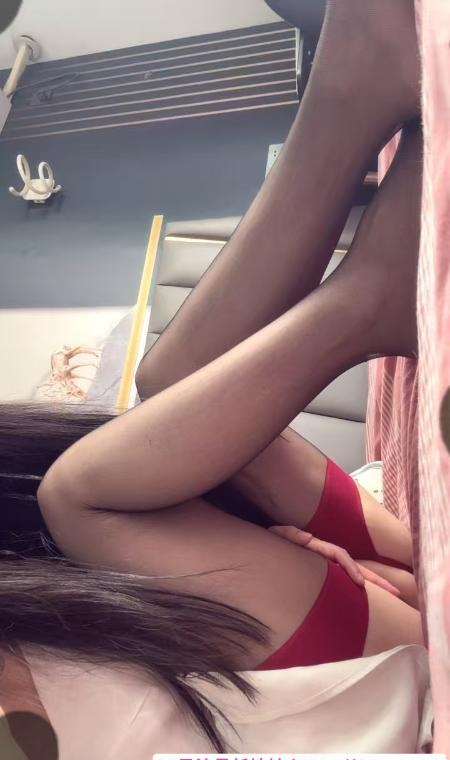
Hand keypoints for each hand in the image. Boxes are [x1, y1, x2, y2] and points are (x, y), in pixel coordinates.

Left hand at [269, 525, 400, 596]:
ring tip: (394, 596)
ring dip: (375, 585)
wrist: (274, 548)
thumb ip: (292, 535)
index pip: (341, 557)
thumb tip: (308, 537)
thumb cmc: (278, 542)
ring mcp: (331, 566)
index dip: (351, 569)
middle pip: (357, 567)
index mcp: (321, 549)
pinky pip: (347, 583)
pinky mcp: (329, 576)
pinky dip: (362, 588)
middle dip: (377, 580)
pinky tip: (372, 602)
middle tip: (396, 593)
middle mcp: (330, 557)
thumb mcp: (283, 536)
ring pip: (356, 574)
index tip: (361, 583)